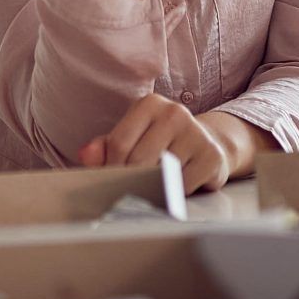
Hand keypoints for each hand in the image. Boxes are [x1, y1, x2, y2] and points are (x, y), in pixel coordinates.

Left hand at [74, 93, 255, 193]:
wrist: (206, 145)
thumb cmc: (160, 142)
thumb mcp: (131, 138)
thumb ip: (105, 147)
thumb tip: (86, 155)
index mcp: (150, 104)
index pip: (119, 143)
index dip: (112, 168)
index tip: (112, 180)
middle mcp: (175, 112)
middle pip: (139, 160)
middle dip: (131, 181)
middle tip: (130, 190)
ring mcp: (196, 133)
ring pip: (161, 174)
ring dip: (153, 188)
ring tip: (152, 188)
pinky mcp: (212, 155)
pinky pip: (183, 186)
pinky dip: (175, 193)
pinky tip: (176, 187)